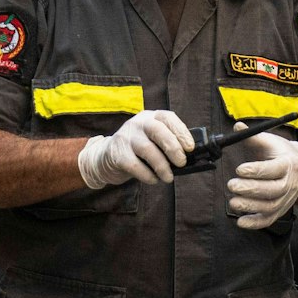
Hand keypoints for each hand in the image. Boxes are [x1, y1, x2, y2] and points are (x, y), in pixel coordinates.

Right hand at [77, 110, 192, 187]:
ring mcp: (126, 137)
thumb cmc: (138, 150)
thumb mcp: (153, 140)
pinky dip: (147, 175)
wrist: (106, 157)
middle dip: (173, 147)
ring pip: (147, 149)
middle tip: (182, 163)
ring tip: (168, 178)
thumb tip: (189, 157)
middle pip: (157, 130)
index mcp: (151, 117)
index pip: (168, 117)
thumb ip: (168, 143)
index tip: (190, 147)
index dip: (181, 131)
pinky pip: (135, 165)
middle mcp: (138, 123)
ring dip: (162, 166)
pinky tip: (153, 180)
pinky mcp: (117, 153)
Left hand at [226, 126, 297, 229]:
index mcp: (288, 164)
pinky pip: (269, 220)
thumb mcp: (271, 141)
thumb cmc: (281, 153)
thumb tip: (236, 126)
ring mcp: (286, 199)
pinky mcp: (280, 210)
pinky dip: (254, 223)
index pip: (273, 169)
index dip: (256, 170)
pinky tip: (240, 222)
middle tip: (231, 185)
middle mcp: (290, 184)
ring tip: (233, 202)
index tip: (239, 169)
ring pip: (270, 207)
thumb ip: (253, 137)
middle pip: (272, 190)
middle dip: (250, 189)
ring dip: (250, 206)